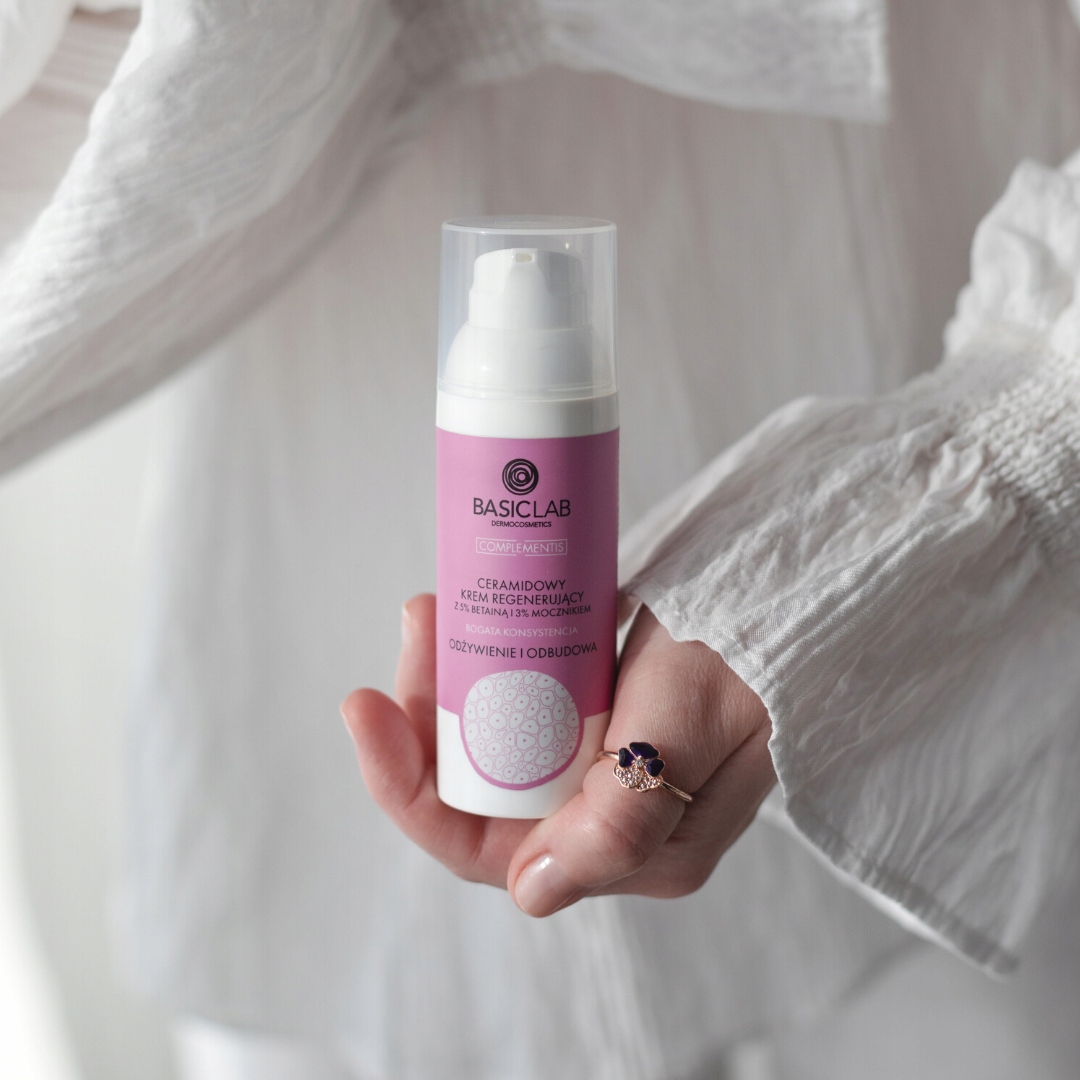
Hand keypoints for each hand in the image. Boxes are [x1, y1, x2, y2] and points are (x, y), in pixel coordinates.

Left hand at [342, 594, 774, 916]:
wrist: (794, 598)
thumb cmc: (753, 659)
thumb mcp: (689, 724)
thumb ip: (625, 814)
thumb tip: (531, 889)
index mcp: (625, 848)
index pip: (483, 847)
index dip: (409, 788)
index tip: (368, 710)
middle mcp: (600, 819)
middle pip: (474, 788)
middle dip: (423, 714)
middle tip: (421, 622)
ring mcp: (596, 763)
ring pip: (491, 740)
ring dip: (449, 677)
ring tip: (436, 607)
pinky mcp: (597, 713)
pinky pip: (520, 700)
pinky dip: (487, 658)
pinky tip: (472, 613)